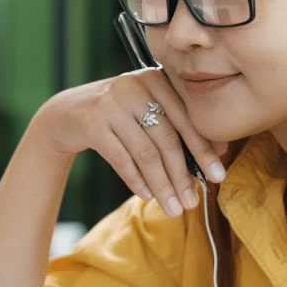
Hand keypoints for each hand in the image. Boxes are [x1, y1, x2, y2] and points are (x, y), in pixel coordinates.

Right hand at [32, 68, 226, 216]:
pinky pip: (121, 158)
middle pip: (166, 138)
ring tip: (173, 208)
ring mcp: (110, 103)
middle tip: (192, 202)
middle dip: (182, 174)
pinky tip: (148, 196)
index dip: (203, 149)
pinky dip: (136, 180)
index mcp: (154, 78)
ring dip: (162, 184)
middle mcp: (133, 86)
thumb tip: (221, 151)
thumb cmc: (117, 115)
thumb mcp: (147, 112)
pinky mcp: (91, 122)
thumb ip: (179, 125)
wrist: (66, 114)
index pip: (186, 118)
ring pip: (145, 152)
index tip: (218, 176)